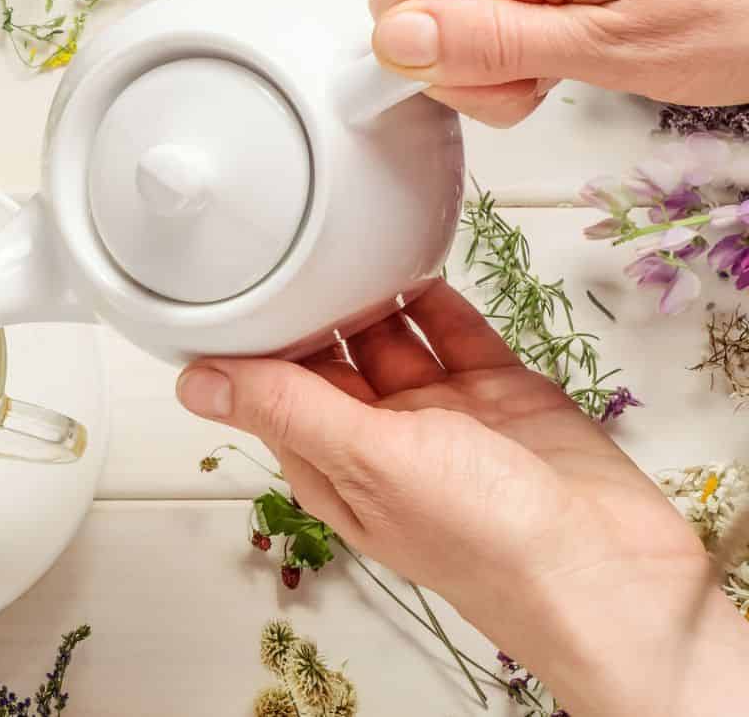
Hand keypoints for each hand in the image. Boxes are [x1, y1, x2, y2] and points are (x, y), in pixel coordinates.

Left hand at [175, 282, 748, 715]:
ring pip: (390, 339)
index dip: (249, 344)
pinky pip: (454, 333)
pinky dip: (433, 297)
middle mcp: (381, 442)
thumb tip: (193, 384)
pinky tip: (410, 255)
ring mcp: (443, 416)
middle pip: (328, 360)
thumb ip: (286, 409)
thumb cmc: (483, 539)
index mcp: (333, 468)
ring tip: (340, 235)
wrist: (608, 567)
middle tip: (284, 242)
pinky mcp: (500, 393)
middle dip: (307, 309)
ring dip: (367, 294)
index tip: (223, 285)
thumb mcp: (367, 461)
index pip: (271, 394)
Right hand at [368, 0, 748, 126]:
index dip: (426, 61)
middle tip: (549, 85)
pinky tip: (599, 42)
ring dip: (513, 49)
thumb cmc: (747, 14)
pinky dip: (548, 25)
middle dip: (475, 60)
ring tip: (588, 66)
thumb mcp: (608, 54)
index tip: (487, 91)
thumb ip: (491, 45)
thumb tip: (395, 39)